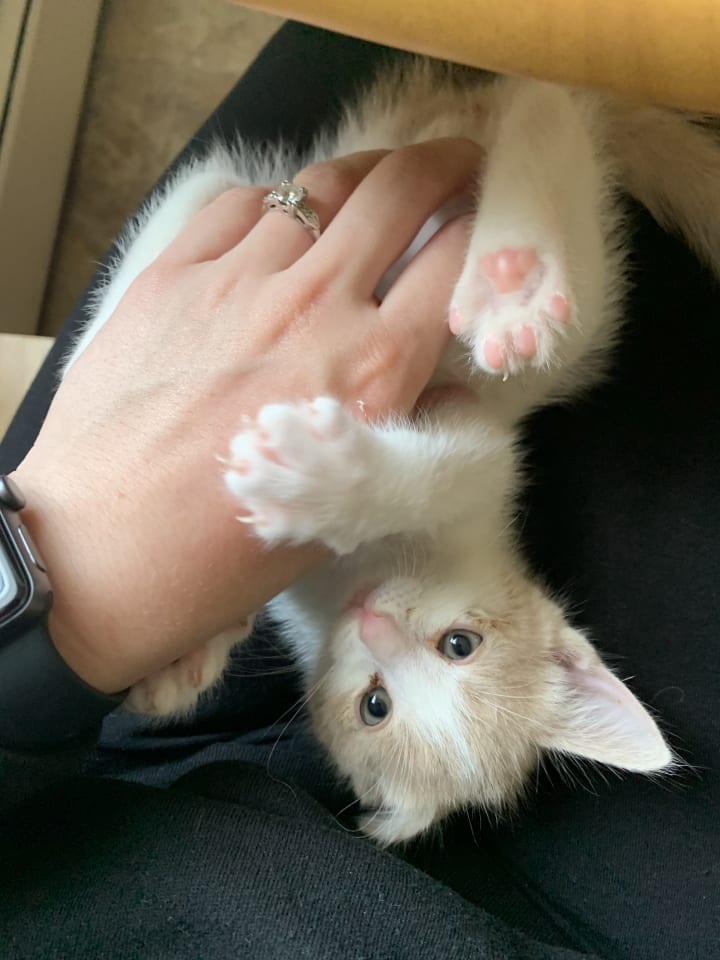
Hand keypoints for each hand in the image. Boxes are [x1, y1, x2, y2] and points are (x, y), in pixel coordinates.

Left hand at [12, 139, 482, 693]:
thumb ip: (404, 428)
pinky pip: (238, 202)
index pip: (451, 260)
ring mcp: (238, 281)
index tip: (481, 219)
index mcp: (374, 369)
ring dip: (364, 174)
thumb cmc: (227, 553)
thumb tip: (441, 382)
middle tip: (456, 163)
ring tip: (376, 180)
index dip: (478, 227)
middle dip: (443, 163)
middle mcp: (316, 307)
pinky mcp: (172, 274)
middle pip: (398, 192)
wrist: (103, 554)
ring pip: (320, 186)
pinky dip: (275, 199)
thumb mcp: (345, 506)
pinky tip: (280, 218)